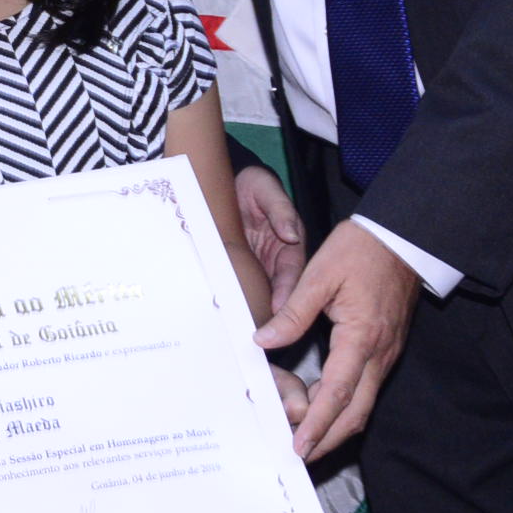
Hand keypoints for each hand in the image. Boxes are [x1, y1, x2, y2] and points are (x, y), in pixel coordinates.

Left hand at [235, 165, 307, 316]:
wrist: (228, 181)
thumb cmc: (255, 184)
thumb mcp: (269, 191)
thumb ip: (281, 211)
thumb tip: (292, 234)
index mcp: (290, 247)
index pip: (290, 275)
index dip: (285, 293)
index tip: (279, 310)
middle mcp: (275, 260)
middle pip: (274, 291)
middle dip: (268, 312)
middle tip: (258, 331)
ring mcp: (256, 264)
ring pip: (255, 291)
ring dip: (247, 307)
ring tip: (237, 328)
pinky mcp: (237, 264)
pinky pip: (235, 282)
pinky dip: (230, 295)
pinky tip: (221, 310)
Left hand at [256, 222, 418, 458]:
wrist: (402, 238)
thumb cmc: (360, 251)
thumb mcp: (320, 275)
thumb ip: (292, 312)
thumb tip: (262, 342)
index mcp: (362, 337)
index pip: (337, 393)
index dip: (318, 424)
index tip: (299, 446)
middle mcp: (380, 354)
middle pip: (356, 412)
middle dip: (329, 439)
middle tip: (299, 456)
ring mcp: (386, 354)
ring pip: (364, 404)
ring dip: (337, 426)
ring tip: (307, 441)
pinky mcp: (385, 349)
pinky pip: (367, 388)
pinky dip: (346, 406)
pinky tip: (324, 410)